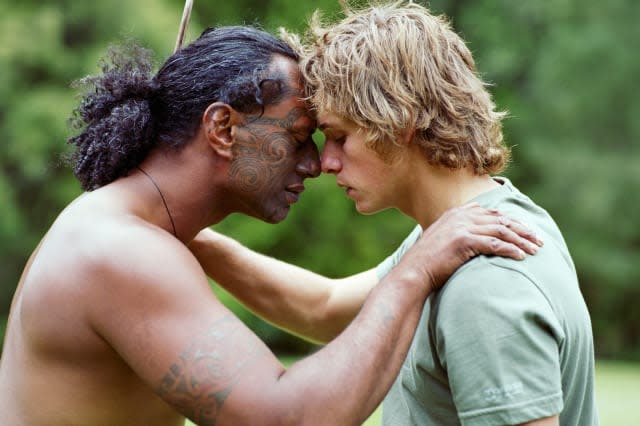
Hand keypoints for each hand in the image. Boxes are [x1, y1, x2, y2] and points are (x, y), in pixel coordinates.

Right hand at [404, 203, 542, 291]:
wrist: (413, 272)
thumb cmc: (427, 263)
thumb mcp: (441, 240)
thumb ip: (456, 233)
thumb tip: (474, 240)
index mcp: (456, 213)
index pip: (491, 212)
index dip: (511, 221)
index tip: (525, 230)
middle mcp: (460, 216)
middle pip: (500, 219)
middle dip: (522, 229)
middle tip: (538, 240)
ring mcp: (461, 227)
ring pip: (501, 230)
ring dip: (521, 240)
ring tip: (535, 250)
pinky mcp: (463, 240)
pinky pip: (494, 243)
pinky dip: (510, 250)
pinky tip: (521, 257)